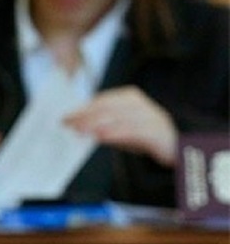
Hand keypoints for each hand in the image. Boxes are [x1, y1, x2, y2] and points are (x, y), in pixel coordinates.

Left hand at [63, 86, 178, 166]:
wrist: (178, 146)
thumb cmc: (144, 136)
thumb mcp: (121, 128)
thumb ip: (103, 124)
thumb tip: (79, 126)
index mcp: (129, 97)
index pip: (101, 101)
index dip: (83, 109)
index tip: (66, 117)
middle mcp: (139, 103)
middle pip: (107, 107)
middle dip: (86, 116)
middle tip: (69, 124)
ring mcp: (149, 115)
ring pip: (117, 118)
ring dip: (96, 124)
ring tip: (80, 131)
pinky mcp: (156, 131)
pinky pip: (131, 130)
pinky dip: (114, 133)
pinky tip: (100, 137)